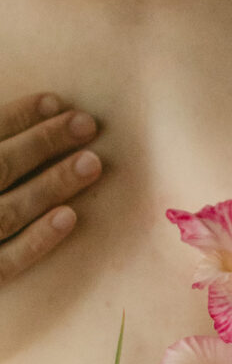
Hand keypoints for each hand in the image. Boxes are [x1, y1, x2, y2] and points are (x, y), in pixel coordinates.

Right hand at [0, 92, 101, 284]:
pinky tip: (68, 218)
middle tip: (86, 124)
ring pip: (6, 212)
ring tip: (91, 163)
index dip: (16, 117)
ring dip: (50, 184)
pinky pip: (6, 262)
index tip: (56, 101)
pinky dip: (35, 241)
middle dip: (42, 142)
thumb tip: (31, 118)